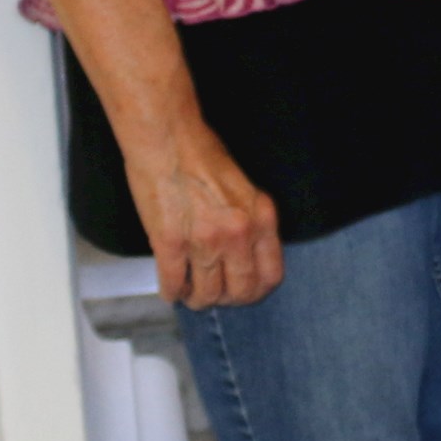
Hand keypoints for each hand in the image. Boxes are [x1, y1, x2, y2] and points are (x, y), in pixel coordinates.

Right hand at [128, 123, 284, 310]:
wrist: (169, 140)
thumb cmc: (202, 156)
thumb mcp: (245, 190)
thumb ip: (250, 223)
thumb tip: (246, 256)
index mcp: (261, 219)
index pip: (270, 275)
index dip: (256, 292)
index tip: (245, 293)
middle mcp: (238, 234)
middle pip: (240, 292)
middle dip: (226, 300)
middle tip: (216, 297)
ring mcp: (205, 241)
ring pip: (206, 294)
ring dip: (197, 299)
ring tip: (191, 294)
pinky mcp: (170, 243)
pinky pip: (174, 283)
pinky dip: (171, 292)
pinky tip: (171, 290)